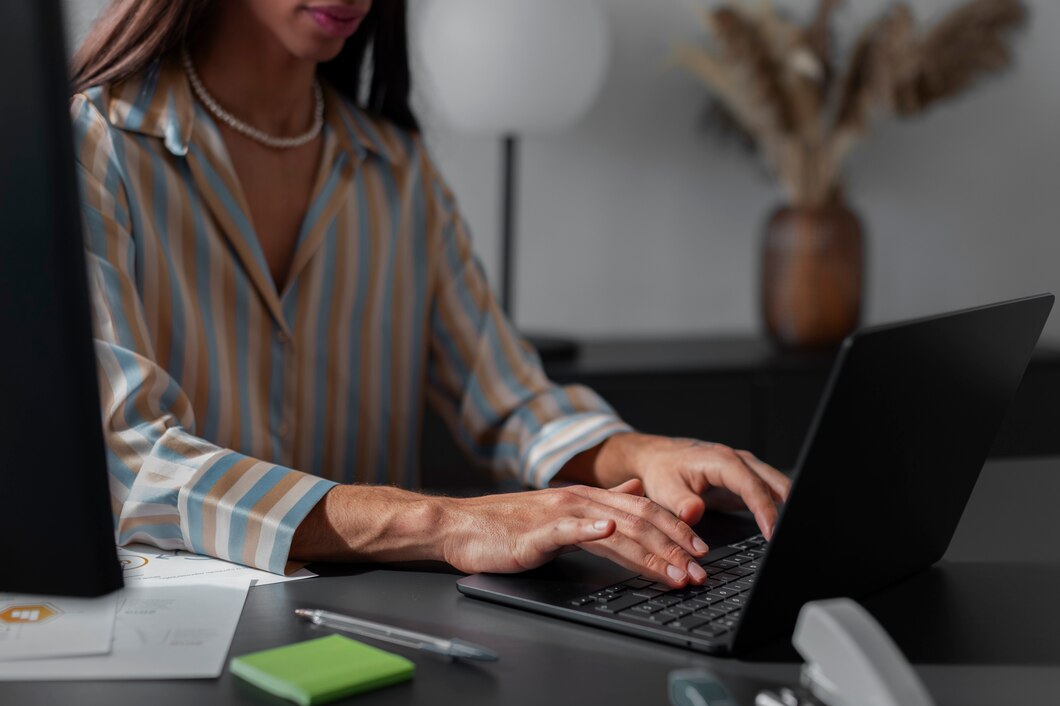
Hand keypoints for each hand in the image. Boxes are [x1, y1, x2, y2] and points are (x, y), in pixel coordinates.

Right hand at [438, 479, 710, 587]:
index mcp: (588, 498)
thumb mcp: (563, 510)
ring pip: (614, 530)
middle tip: (701, 571)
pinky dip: (590, 530)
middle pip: (638, 522)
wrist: (462, 526)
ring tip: (674, 572)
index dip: (677, 530)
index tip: (702, 553)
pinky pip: (567, 528)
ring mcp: (559, 514)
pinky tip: (609, 533)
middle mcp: (579, 501)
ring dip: (649, 552)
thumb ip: (602, 501)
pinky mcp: (537, 531)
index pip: (644, 511)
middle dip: (674, 548)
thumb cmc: (508, 525)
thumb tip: (634, 489)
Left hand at [562, 433, 790, 539]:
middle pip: (775, 482)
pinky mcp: (744, 481)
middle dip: (791, 506)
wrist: (657, 458)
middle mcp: (738, 461)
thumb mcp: (664, 488)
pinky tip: (783, 527)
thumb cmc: (662, 470)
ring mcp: (744, 470)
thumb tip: (693, 513)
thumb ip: (680, 502)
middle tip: (794, 536)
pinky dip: (778, 507)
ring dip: (788, 506)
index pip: (751, 485)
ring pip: (776, 486)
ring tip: (794, 533)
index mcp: (721, 461)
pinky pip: (767, 493)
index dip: (765, 509)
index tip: (772, 533)